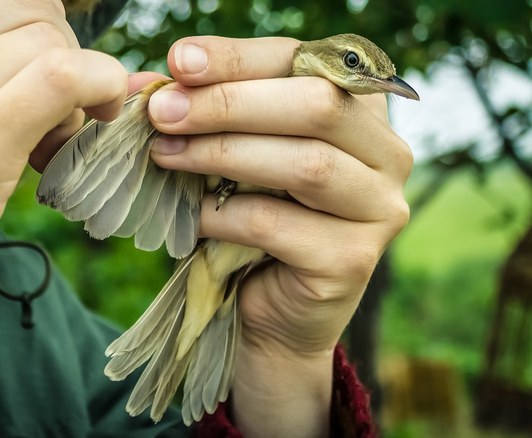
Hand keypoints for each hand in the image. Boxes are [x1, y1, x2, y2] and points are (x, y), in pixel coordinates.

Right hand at [0, 0, 126, 350]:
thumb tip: (68, 38)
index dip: (36, 32)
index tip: (34, 77)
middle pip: (33, 13)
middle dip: (60, 58)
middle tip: (48, 114)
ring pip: (52, 42)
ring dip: (76, 86)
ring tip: (46, 135)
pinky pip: (65, 76)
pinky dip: (98, 89)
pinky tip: (92, 120)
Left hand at [148, 37, 411, 436]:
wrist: (271, 309)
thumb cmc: (253, 219)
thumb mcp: (233, 152)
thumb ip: (204, 114)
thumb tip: (143, 83)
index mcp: (363, 110)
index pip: (307, 63)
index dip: (241, 58)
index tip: (178, 60)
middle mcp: (388, 154)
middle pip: (318, 106)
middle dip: (231, 103)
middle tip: (163, 111)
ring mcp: (380, 209)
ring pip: (306, 164)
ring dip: (224, 153)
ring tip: (166, 154)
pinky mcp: (355, 260)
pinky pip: (279, 225)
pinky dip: (224, 215)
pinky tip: (193, 215)